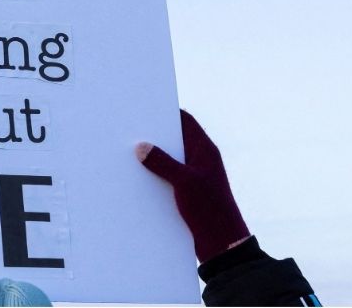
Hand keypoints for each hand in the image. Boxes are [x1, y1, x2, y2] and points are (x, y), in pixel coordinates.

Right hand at [136, 110, 250, 262]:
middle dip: (155, 135)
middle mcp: (200, 160)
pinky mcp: (188, 193)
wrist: (222, 243)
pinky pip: (168, 177)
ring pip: (170, 160)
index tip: (146, 107)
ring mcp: (195, 177)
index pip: (186, 122)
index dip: (167, 112)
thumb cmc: (210, 208)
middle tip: (131, 129)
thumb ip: (162, 162)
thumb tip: (141, 146)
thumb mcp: (184, 182)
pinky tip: (137, 177)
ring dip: (153, 158)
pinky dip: (155, 175)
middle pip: (175, 140)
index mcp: (205, 150)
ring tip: (129, 153)